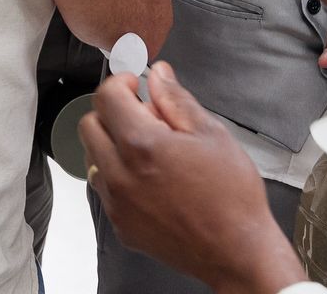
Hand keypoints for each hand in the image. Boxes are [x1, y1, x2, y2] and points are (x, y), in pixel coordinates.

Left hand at [79, 63, 305, 293]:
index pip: (106, 96)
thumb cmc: (232, 196)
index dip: (122, 83)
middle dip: (112, 112)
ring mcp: (117, 203)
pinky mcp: (121, 224)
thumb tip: (159, 75)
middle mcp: (120, 174)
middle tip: (145, 116)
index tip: (137, 86)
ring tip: (150, 150)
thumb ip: (177, 100)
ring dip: (112, 144)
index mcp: (142, 146)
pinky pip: (105, 188)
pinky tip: (150, 178)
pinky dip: (118, 175)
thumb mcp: (212, 134)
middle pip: (89, 124)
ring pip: (93, 157)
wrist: (236, 251)